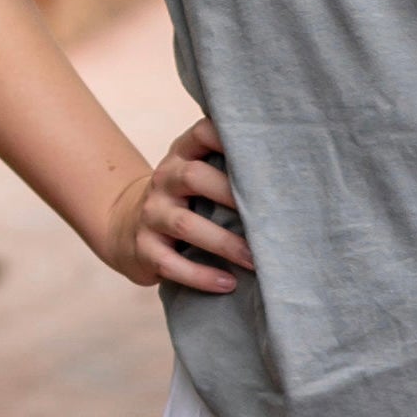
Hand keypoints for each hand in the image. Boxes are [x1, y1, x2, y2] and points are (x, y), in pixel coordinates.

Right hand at [105, 116, 253, 293]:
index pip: (202, 133)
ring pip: (185, 224)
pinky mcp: (143, 248)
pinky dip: (201, 275)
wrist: (126, 227)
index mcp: (183, 155)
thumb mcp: (197, 175)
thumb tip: (290, 171)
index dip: (227, 136)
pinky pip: (170, 263)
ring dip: (224, 243)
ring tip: (255, 260)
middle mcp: (165, 179)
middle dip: (232, 195)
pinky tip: (227, 283)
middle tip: (269, 216)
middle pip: (194, 177)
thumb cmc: (183, 199)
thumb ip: (229, 166)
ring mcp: (151, 214)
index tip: (262, 149)